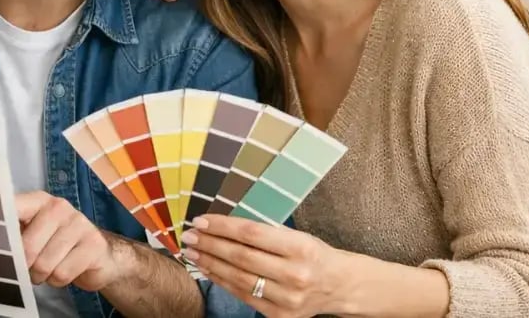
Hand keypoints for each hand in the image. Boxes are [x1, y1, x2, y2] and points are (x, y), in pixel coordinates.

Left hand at [16, 191, 124, 291]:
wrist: (98, 256)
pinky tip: (63, 271)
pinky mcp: (93, 244)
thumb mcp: (32, 235)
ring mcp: (79, 223)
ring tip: (48, 270)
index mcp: (38, 201)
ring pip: (44, 264)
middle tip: (30, 268)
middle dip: (25, 266)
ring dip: (42, 275)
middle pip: (26, 247)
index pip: (10, 208)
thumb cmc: (56, 246)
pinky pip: (62, 274)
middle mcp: (59, 207)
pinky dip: (58, 281)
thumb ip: (10, 235)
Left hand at [181, 214, 346, 317]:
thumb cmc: (313, 254)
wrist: (339, 286)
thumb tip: (221, 225)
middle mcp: (295, 274)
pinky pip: (244, 296)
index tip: (201, 220)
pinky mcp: (280, 316)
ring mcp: (287, 299)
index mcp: (300, 247)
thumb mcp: (297, 236)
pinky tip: (208, 269)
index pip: (252, 234)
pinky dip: (223, 282)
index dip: (223, 227)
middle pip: (241, 257)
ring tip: (193, 252)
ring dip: (211, 264)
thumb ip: (264, 233)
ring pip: (239, 279)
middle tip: (190, 235)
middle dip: (210, 245)